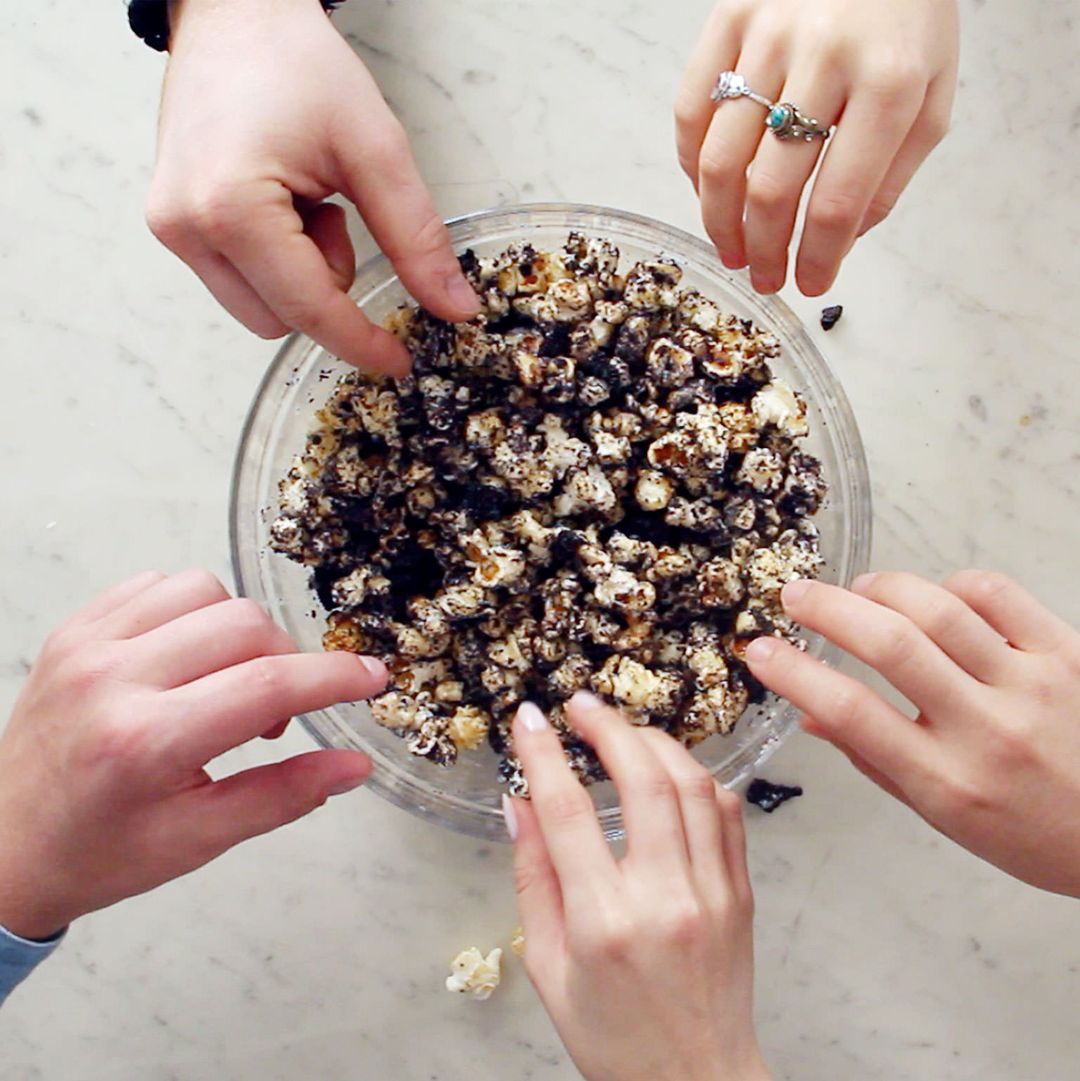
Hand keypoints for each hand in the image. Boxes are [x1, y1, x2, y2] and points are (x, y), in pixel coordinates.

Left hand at [0, 569, 387, 939]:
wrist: (0, 849)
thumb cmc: (99, 854)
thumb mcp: (198, 840)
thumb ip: (283, 796)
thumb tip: (354, 767)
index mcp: (145, 742)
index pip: (266, 685)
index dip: (333, 677)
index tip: (371, 678)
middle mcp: (112, 680)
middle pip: (244, 626)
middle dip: (286, 660)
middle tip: (273, 714)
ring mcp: (86, 646)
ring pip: (204, 589)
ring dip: (238, 629)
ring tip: (226, 680)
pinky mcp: (73, 629)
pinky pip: (156, 583)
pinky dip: (191, 612)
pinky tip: (186, 658)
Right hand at [146, 0, 479, 375]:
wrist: (236, 12)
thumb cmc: (296, 64)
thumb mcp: (376, 149)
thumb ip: (416, 237)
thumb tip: (452, 306)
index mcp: (231, 208)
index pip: (309, 309)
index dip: (360, 342)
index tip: (399, 361)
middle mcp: (186, 227)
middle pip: (282, 319)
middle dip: (326, 286)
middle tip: (335, 214)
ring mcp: (171, 227)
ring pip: (260, 308)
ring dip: (301, 275)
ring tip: (305, 201)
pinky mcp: (172, 223)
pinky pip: (239, 280)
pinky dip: (275, 260)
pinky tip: (281, 203)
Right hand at [506, 693, 769, 1080]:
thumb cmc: (613, 1037)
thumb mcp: (547, 966)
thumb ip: (533, 878)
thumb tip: (518, 804)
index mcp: (604, 922)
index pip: (567, 811)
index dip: (543, 753)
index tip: (529, 719)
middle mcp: (664, 898)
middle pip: (642, 779)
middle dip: (607, 727)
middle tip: (582, 705)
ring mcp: (712, 892)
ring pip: (693, 784)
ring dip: (655, 741)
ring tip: (623, 729)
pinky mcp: (741, 892)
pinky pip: (727, 812)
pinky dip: (698, 777)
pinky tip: (670, 769)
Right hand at [676, 0, 958, 294]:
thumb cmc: (909, 16)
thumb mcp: (934, 93)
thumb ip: (893, 172)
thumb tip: (841, 238)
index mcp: (890, 80)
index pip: (837, 199)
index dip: (815, 256)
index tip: (806, 284)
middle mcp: (825, 54)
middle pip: (771, 186)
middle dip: (764, 249)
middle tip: (764, 277)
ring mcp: (770, 31)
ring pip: (723, 155)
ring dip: (719, 219)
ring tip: (731, 248)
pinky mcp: (730, 14)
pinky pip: (692, 106)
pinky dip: (691, 161)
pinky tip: (706, 188)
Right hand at [745, 572, 1079, 897]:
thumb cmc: (1033, 833)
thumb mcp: (944, 817)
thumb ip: (875, 762)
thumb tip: (811, 714)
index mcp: (947, 779)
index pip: (853, 712)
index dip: (795, 673)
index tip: (759, 651)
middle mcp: (987, 728)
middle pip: (891, 646)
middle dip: (829, 609)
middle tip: (796, 594)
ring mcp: (1032, 684)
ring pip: (941, 611)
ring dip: (884, 588)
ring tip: (859, 588)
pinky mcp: (1068, 651)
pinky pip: (998, 595)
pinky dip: (953, 584)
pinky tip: (935, 597)